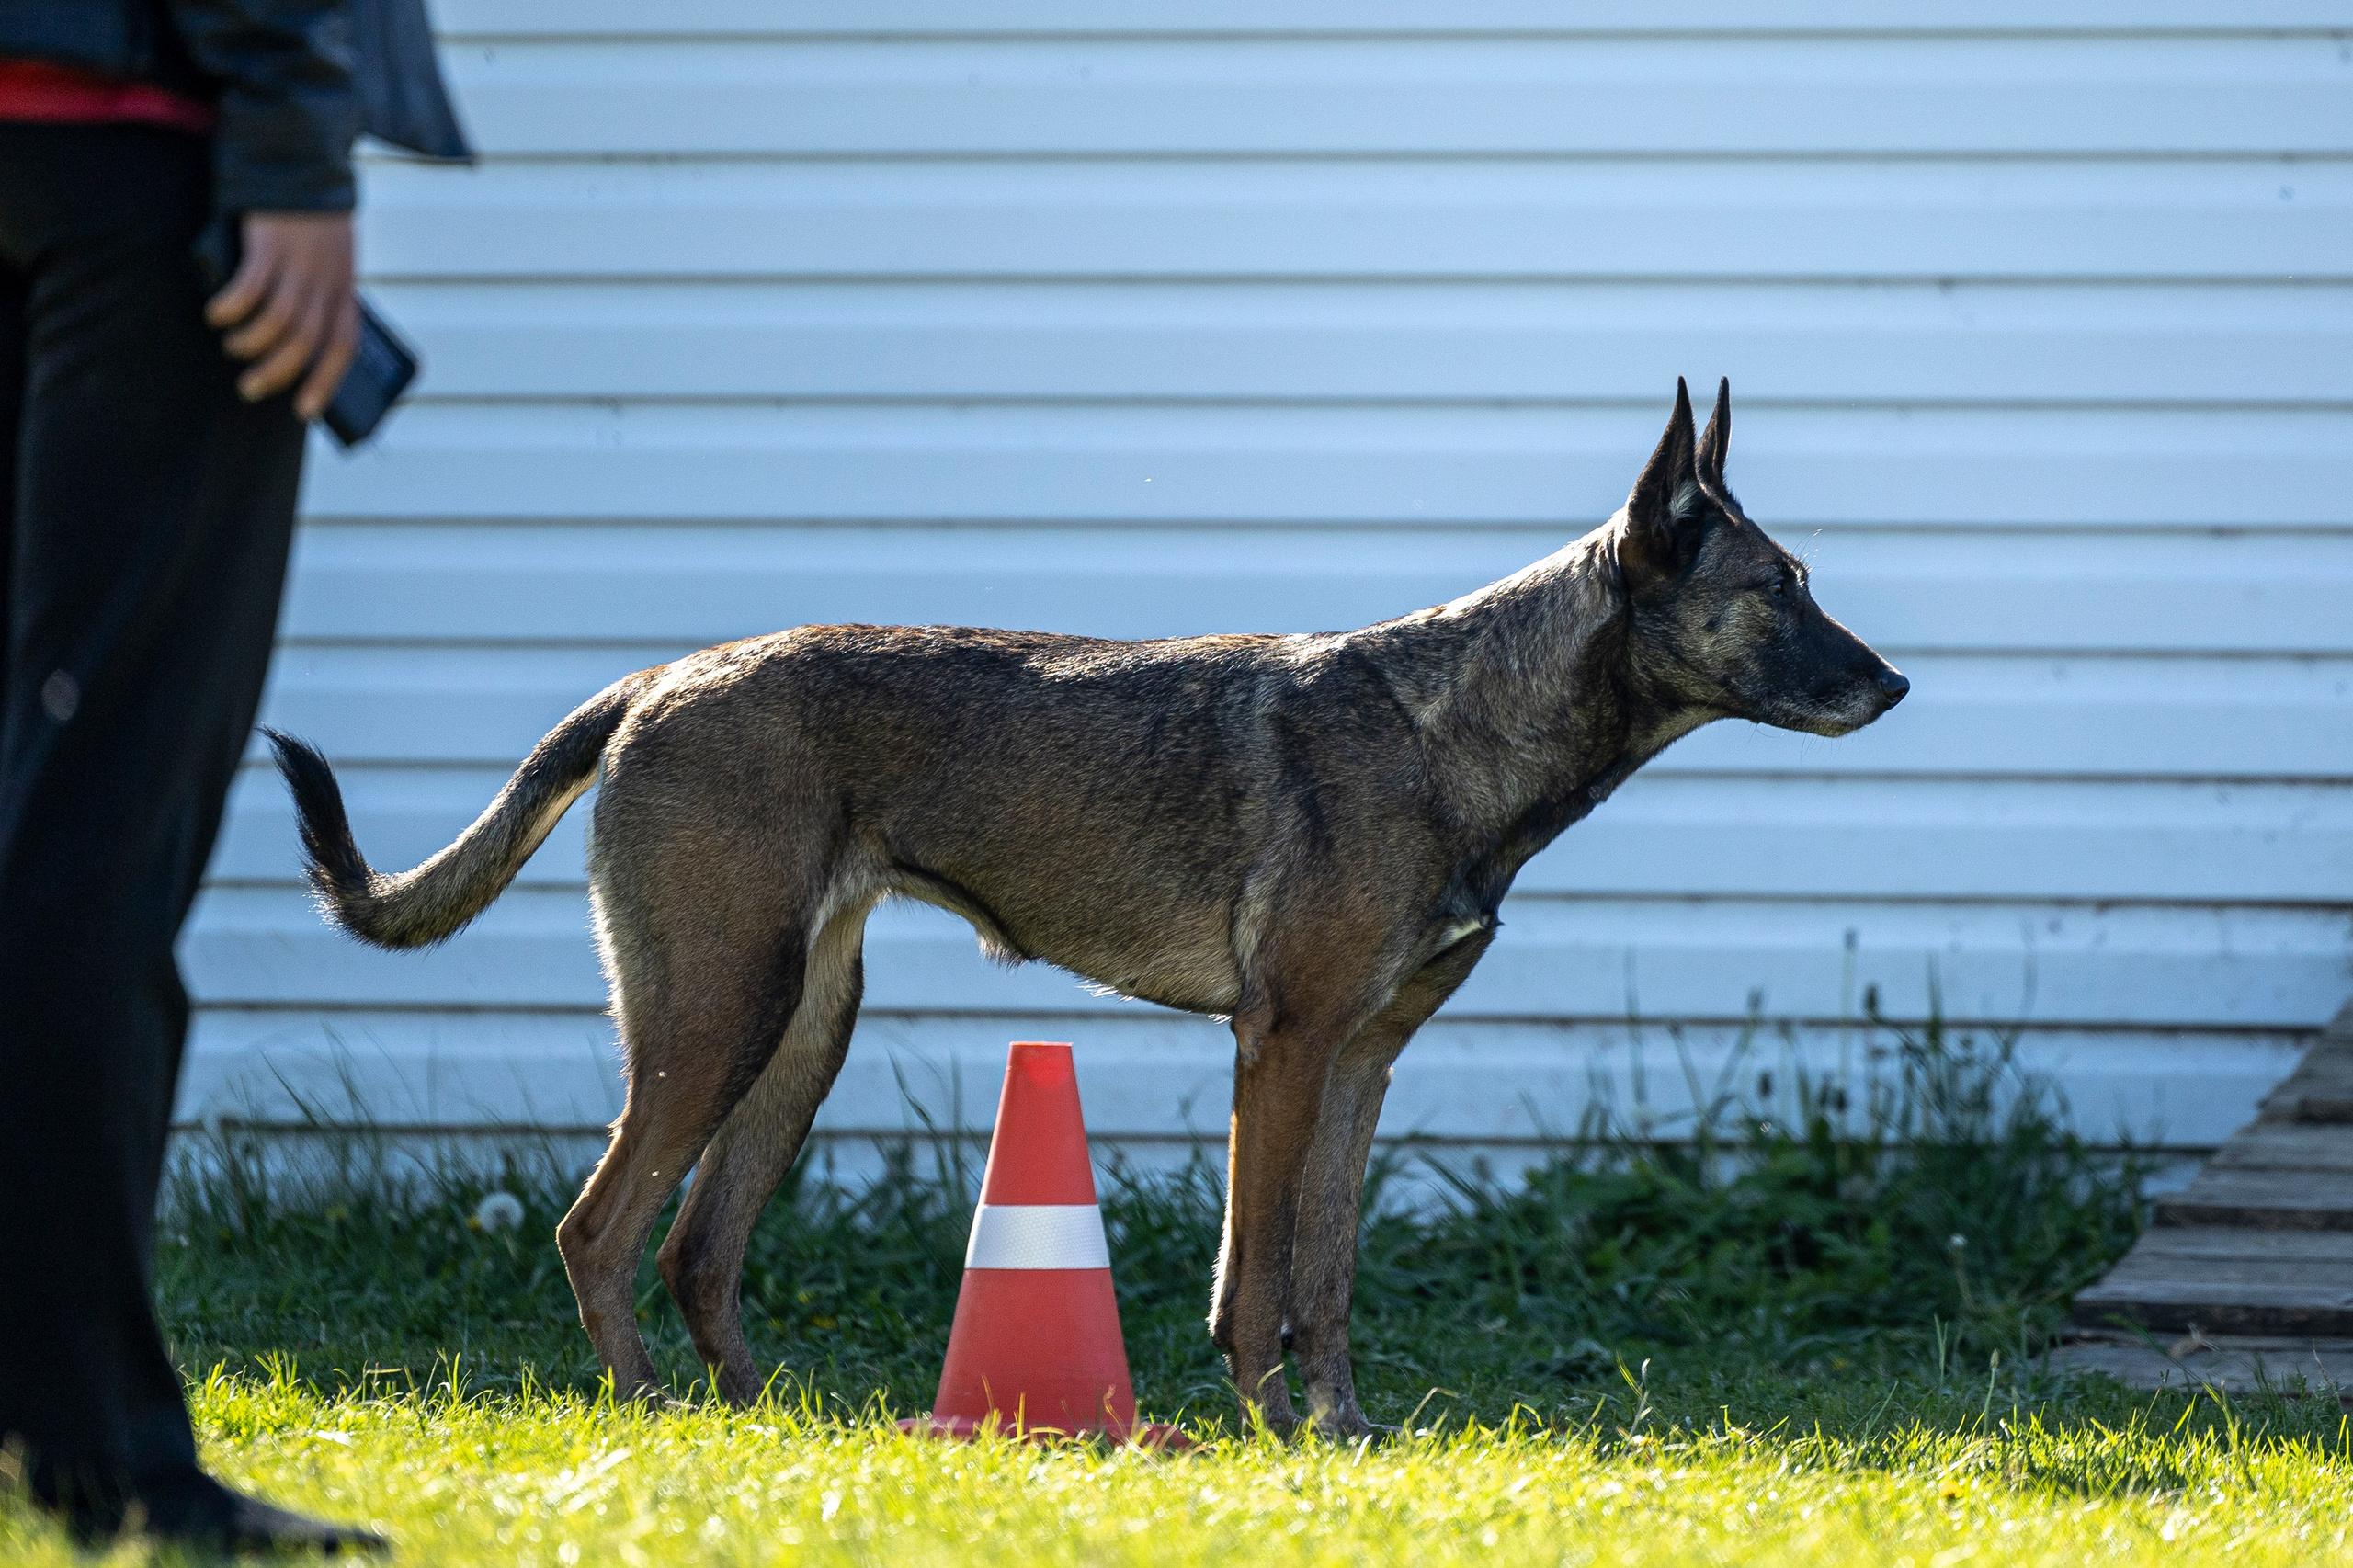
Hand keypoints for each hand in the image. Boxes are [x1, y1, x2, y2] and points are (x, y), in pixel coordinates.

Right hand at [204, 211, 358, 420]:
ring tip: (233, 347)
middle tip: (251, 388)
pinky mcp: (271, 240)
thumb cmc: (305, 216)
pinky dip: (233, 307)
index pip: (343, 344)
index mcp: (345, 286)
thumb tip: (283, 340)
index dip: (325, 380)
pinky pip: (252, 286)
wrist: (301, 154)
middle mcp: (328, 278)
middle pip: (307, 341)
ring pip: (281, 321)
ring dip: (252, 343)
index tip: (305, 410)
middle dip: (278, 373)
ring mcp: (301, 260)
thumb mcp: (325, 255)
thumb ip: (312, 292)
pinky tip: (218, 315)